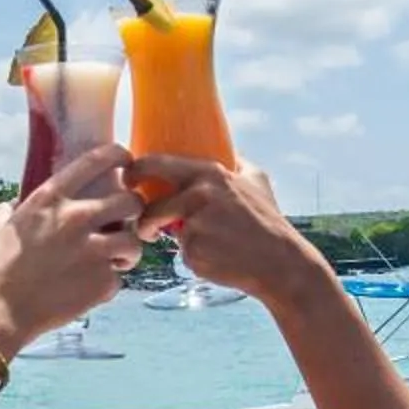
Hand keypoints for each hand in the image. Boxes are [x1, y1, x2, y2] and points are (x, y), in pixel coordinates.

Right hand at [0, 143, 143, 355]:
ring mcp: (92, 251)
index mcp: (50, 198)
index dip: (119, 156)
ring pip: (134, 241)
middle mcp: (76, 218)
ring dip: (128, 249)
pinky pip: (118, 278)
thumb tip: (19, 204)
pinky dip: (107, 284)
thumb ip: (14, 209)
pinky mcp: (101, 282)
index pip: (98, 160)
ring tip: (117, 259)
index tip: (125, 163)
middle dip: (133, 209)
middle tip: (125, 220)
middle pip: (130, 200)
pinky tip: (90, 288)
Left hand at [129, 155, 329, 306]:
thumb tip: (223, 146)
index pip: (157, 163)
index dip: (136, 169)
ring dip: (156, 235)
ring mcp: (195, 225)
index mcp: (209, 173)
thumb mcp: (256, 180)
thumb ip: (234, 162)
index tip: (128, 177)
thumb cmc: (267, 220)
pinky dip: (191, 255)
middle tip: (138, 220)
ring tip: (164, 239)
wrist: (280, 261)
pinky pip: (181, 252)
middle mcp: (199, 196)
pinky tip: (213, 257)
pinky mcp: (194, 252)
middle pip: (151, 205)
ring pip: (163, 230)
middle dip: (138, 213)